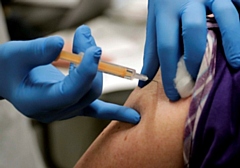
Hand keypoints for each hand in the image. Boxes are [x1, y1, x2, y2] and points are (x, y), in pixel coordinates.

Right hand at [0, 25, 139, 123]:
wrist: (7, 78)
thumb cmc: (7, 68)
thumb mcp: (13, 55)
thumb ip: (36, 51)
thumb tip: (60, 44)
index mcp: (38, 102)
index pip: (71, 91)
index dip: (86, 72)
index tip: (94, 49)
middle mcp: (56, 111)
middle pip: (87, 89)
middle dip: (91, 61)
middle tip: (85, 35)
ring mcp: (67, 110)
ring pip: (93, 92)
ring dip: (96, 67)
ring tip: (88, 41)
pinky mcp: (74, 105)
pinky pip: (96, 111)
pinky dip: (114, 112)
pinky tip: (132, 117)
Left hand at [139, 0, 239, 100]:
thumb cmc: (166, 4)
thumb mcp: (154, 24)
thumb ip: (152, 51)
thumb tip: (143, 80)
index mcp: (165, 12)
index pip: (166, 47)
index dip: (169, 74)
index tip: (174, 94)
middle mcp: (187, 1)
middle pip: (193, 30)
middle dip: (196, 58)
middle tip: (199, 78)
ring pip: (224, 15)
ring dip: (232, 40)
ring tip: (236, 64)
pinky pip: (237, 5)